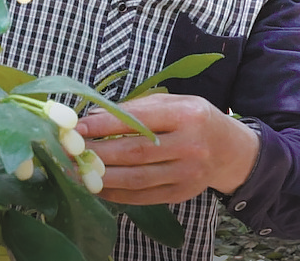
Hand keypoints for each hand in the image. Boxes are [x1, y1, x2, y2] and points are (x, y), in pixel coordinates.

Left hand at [75, 93, 259, 204]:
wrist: (230, 151)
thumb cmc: (194, 120)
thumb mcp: (173, 103)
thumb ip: (136, 107)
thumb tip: (93, 116)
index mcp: (186, 116)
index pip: (139, 121)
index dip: (105, 126)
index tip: (77, 127)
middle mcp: (190, 146)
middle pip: (135, 153)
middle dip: (98, 152)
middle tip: (69, 150)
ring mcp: (187, 174)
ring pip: (137, 179)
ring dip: (102, 177)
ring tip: (76, 171)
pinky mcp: (181, 194)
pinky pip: (143, 197)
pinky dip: (116, 194)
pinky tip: (97, 187)